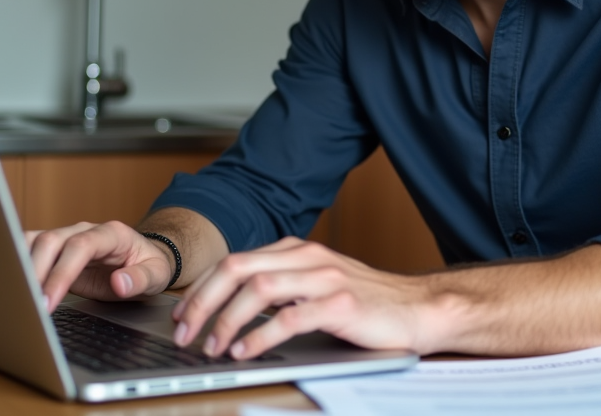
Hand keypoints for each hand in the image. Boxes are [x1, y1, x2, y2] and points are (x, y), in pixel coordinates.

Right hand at [26, 221, 174, 312]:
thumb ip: (140, 279)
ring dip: (20, 268)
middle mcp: (84, 230)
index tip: (49, 301)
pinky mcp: (53, 249)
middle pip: (51, 241)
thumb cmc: (148, 265)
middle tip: (29, 308)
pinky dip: (15, 264)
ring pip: (33, 241)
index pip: (81, 246)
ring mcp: (66, 237)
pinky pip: (27, 248)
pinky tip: (9, 286)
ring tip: (15, 299)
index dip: (62, 272)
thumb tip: (119, 283)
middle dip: (36, 274)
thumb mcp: (156, 275)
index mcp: (111, 233)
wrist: (142, 257)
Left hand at [171, 237, 435, 358]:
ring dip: (226, 320)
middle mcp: (307, 257)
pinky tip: (246, 351)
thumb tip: (228, 308)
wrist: (418, 308)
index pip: (233, 262)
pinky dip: (260, 335)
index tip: (182, 317)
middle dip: (202, 303)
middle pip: (236, 269)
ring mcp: (324, 278)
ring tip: (213, 347)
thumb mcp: (316, 284)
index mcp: (296, 250)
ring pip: (258, 290)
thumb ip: (280, 287)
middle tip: (185, 334)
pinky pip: (289, 318)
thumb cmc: (366, 303)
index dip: (200, 290)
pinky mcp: (340, 305)